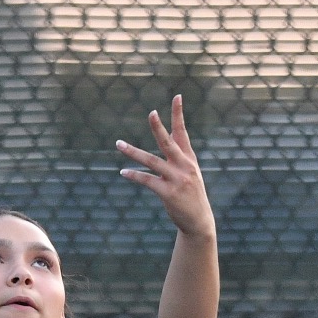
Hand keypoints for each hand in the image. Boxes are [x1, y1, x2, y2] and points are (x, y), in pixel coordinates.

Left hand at [116, 94, 215, 239]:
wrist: (199, 221)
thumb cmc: (191, 196)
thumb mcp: (190, 173)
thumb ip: (179, 156)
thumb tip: (168, 139)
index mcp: (189, 159)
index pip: (182, 132)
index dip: (178, 114)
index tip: (177, 96)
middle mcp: (184, 166)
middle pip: (168, 142)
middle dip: (159, 127)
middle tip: (152, 113)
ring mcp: (177, 179)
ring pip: (151, 160)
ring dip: (133, 152)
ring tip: (118, 143)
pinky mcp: (168, 193)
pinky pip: (147, 180)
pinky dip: (134, 175)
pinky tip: (124, 172)